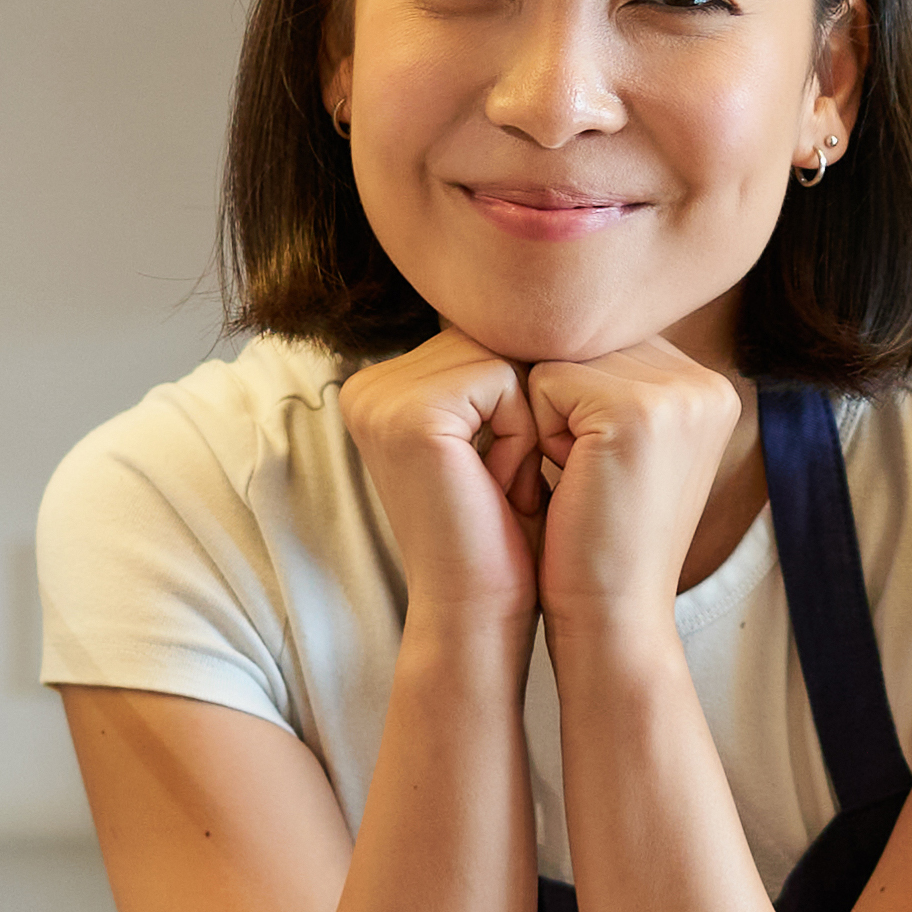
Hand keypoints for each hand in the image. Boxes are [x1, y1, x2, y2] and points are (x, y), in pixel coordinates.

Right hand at [337, 337, 546, 637]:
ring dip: (527, 424)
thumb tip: (544, 299)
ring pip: (502, 356)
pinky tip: (498, 487)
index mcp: (380, 386)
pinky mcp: (412, 415)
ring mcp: (381, 398)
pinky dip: (522, 436)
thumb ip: (492, 370)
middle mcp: (368, 386)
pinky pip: (505, 381)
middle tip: (504, 482)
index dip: (518, 399)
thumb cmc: (502, 535)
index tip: (501, 471)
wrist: (481, 612)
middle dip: (523, 408)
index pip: (479, 338)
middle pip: (489, 339)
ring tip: (502, 485)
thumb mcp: (494, 437)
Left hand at [515, 341, 754, 610]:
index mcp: (710, 388)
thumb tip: (559, 314)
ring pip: (562, 360)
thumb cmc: (601, 539)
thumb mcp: (623, 447)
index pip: (609, 345)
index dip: (580, 405)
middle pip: (587, 345)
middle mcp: (707, 382)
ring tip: (583, 480)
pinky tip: (572, 481)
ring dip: (550, 422)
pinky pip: (544, 381)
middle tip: (590, 479)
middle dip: (565, 409)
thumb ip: (615, 379)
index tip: (602, 471)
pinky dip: (540, 433)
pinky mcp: (636, 411)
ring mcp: (678, 394)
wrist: (613, 616)